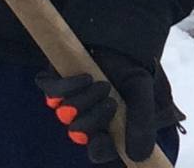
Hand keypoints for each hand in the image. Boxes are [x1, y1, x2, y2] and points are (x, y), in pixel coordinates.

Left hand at [36, 49, 176, 164]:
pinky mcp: (55, 80)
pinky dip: (66, 86)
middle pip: (77, 132)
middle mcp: (85, 116)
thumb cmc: (131, 70)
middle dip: (93, 119)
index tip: (105, 138)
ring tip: (101, 84)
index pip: (98, 150)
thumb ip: (143, 125)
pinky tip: (85, 77)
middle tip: (111, 101)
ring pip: (63, 114)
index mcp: (106, 127)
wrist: (120, 38)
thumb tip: (138, 157)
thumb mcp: (142, 97)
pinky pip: (50, 91)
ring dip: (82, 101)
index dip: (99, 149)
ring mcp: (68, 99)